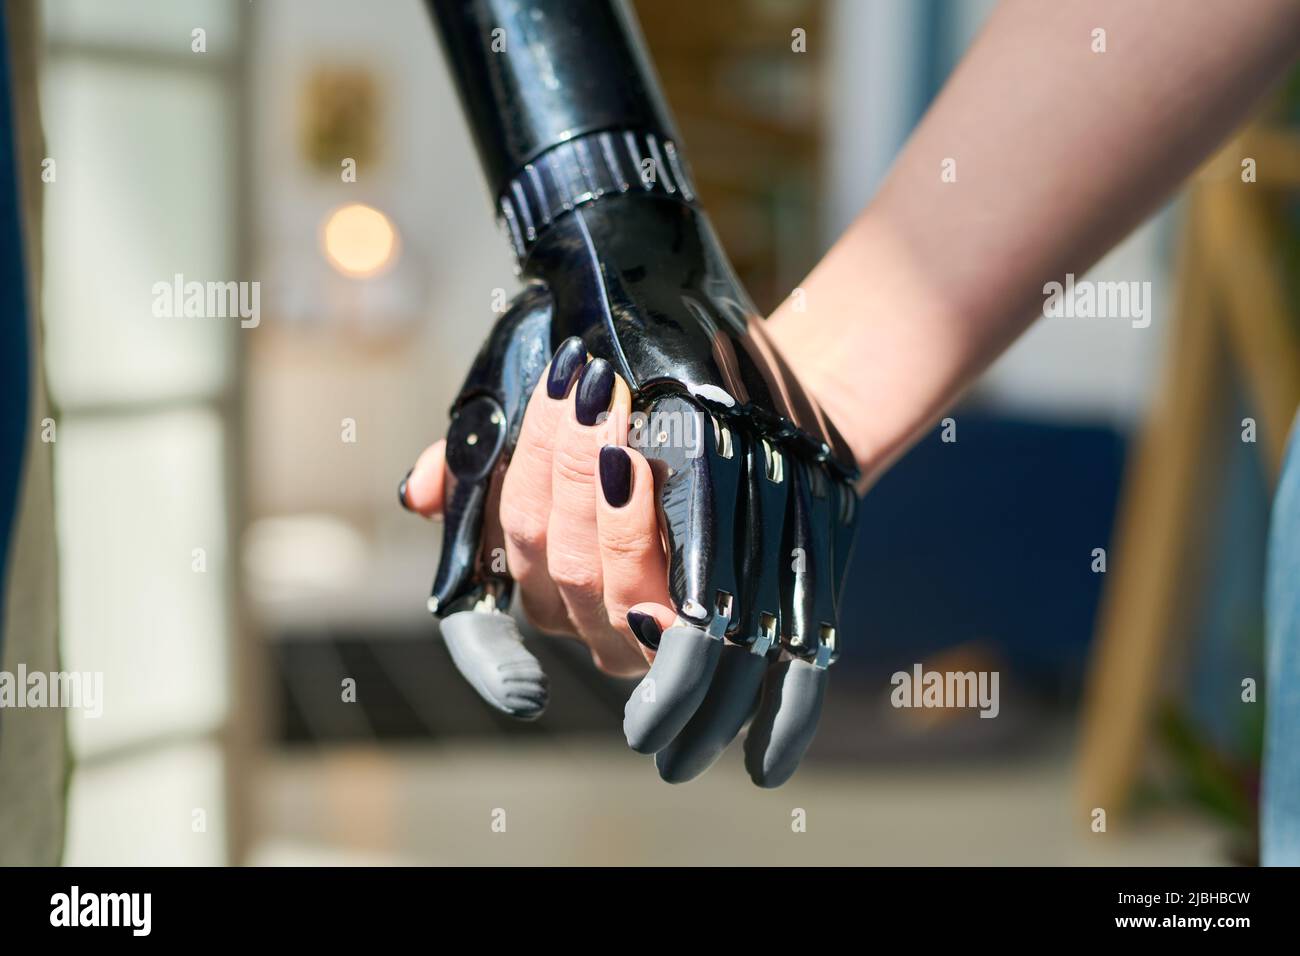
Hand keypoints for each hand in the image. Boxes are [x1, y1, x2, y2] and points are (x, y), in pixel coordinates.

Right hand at [401, 342, 670, 678]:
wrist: (759, 415)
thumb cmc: (648, 430)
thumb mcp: (556, 432)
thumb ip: (480, 462)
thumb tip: (416, 495)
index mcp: (542, 585)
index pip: (482, 621)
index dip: (483, 637)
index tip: (486, 589)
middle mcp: (583, 622)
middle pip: (535, 549)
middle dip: (549, 458)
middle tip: (574, 385)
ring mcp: (638, 628)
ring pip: (583, 569)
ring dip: (585, 480)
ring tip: (604, 407)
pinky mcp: (696, 624)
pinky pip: (647, 585)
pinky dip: (631, 524)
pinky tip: (633, 469)